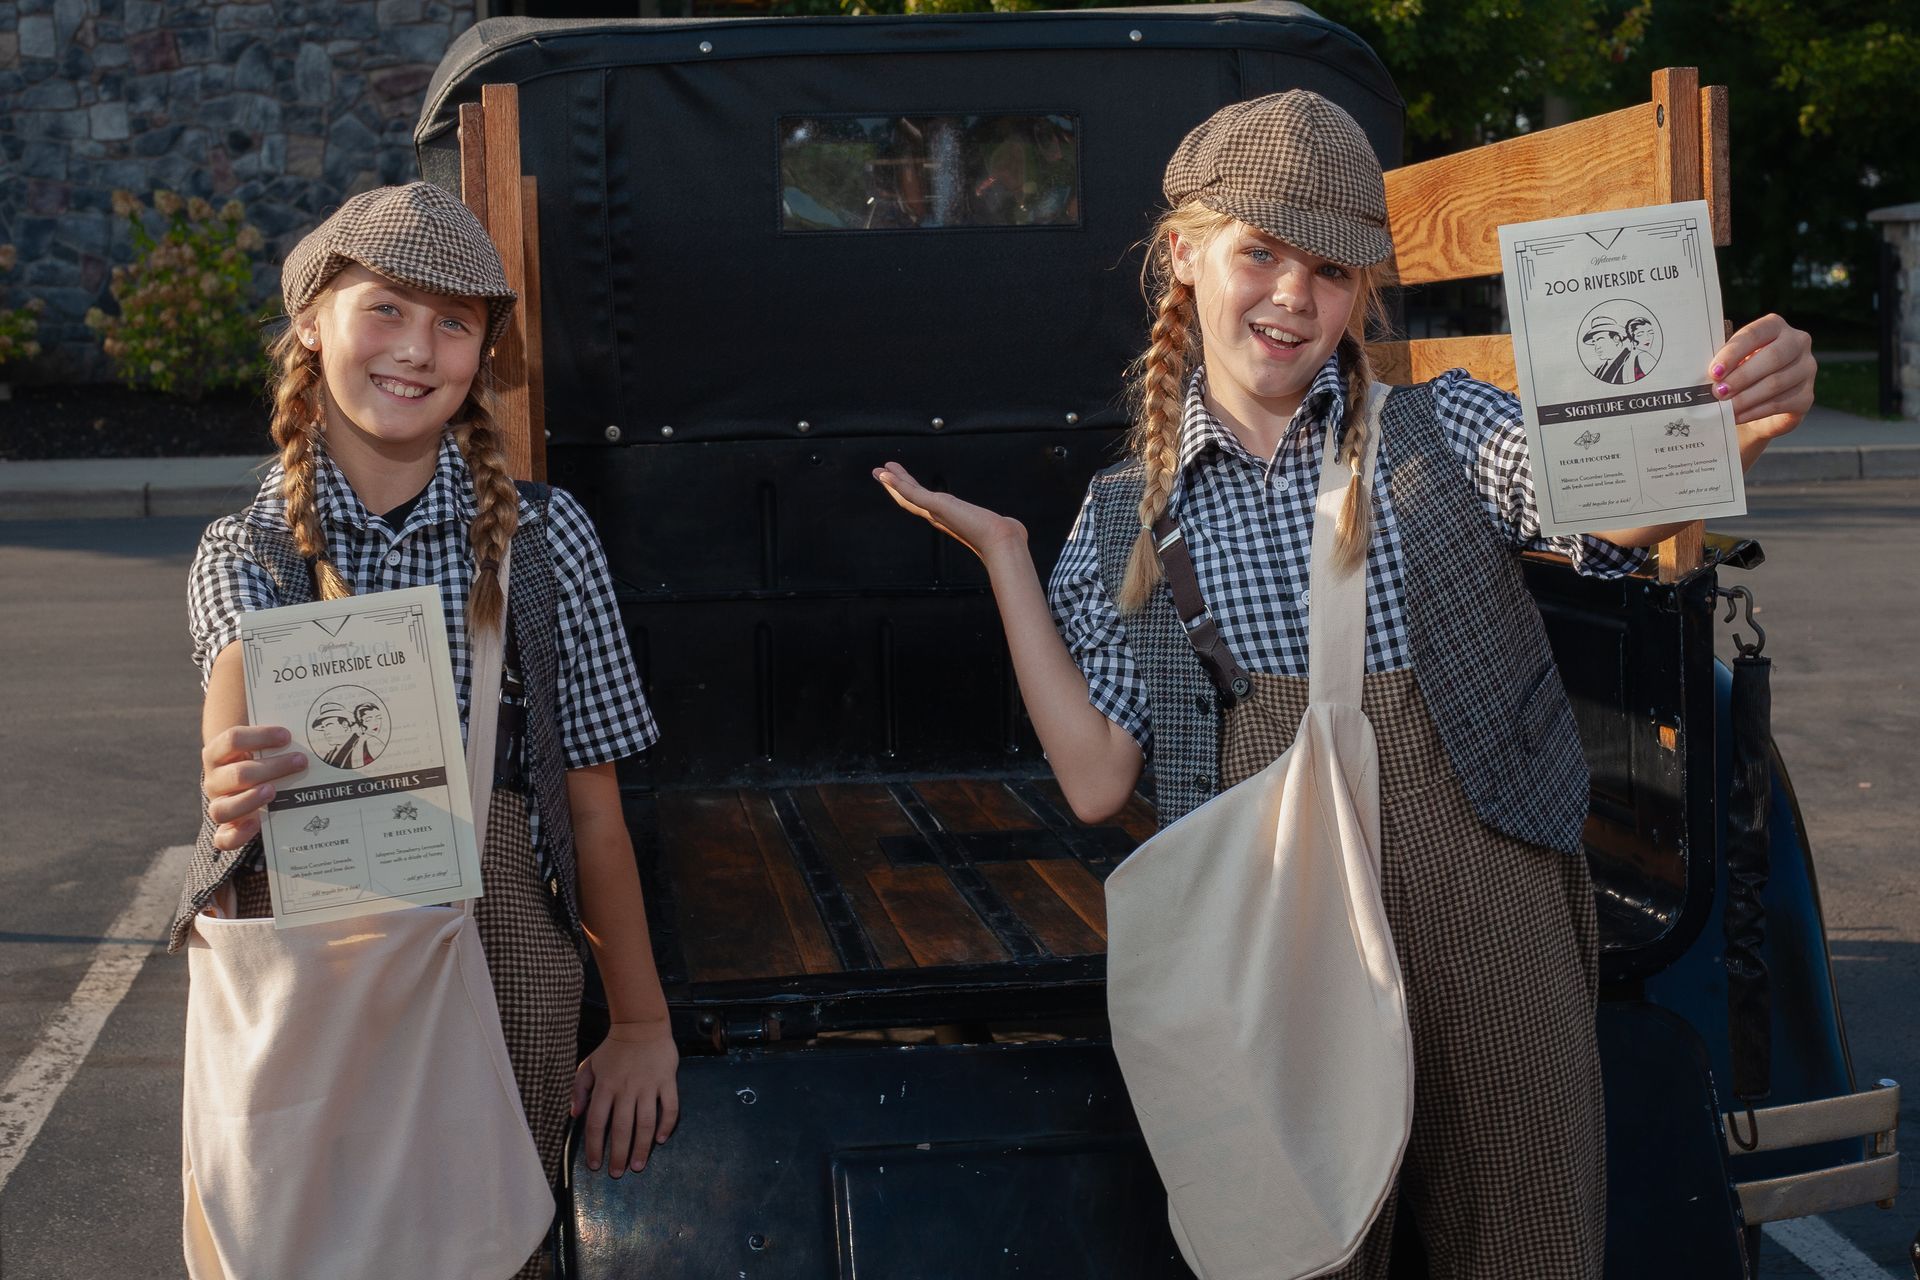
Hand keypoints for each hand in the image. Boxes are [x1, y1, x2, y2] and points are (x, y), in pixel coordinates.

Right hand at [201, 725, 307, 850]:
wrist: (244, 786)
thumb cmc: (259, 761)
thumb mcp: (262, 748)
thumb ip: (277, 741)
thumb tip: (312, 732)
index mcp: (218, 754)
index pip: (232, 739)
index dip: (260, 736)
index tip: (287, 735)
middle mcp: (214, 780)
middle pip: (237, 774)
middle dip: (272, 767)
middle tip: (301, 761)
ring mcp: (219, 805)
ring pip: (222, 809)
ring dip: (249, 800)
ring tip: (273, 791)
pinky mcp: (225, 830)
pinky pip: (223, 839)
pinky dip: (237, 835)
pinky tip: (256, 824)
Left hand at [573, 1018, 679, 1176]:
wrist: (642, 1025)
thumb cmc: (613, 1048)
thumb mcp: (589, 1065)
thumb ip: (579, 1089)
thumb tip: (574, 1115)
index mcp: (605, 1086)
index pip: (597, 1123)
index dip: (595, 1147)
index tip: (595, 1165)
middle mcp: (626, 1089)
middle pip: (621, 1128)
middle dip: (618, 1154)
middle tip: (617, 1173)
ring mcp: (648, 1086)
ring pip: (645, 1123)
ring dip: (642, 1147)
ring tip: (638, 1165)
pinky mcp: (667, 1081)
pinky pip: (670, 1107)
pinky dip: (666, 1125)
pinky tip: (661, 1140)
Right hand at [873, 462, 1027, 562]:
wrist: (1002, 542)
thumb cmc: (1004, 538)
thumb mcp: (1000, 526)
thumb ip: (1004, 525)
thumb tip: (1018, 529)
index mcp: (950, 518)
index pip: (924, 503)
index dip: (911, 493)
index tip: (902, 483)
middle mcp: (940, 516)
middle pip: (911, 499)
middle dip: (896, 486)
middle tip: (880, 474)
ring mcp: (936, 512)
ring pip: (908, 495)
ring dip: (892, 482)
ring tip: (877, 471)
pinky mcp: (936, 506)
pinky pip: (912, 493)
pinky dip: (897, 484)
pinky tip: (886, 475)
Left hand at [1712, 314, 1814, 445]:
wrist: (1757, 405)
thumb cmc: (1739, 375)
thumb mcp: (1731, 363)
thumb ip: (1724, 362)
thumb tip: (1709, 375)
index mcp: (1775, 326)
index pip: (1755, 334)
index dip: (1733, 352)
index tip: (1714, 371)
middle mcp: (1797, 343)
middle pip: (1773, 357)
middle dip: (1742, 376)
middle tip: (1718, 392)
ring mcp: (1806, 369)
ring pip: (1776, 383)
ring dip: (1746, 397)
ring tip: (1725, 407)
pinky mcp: (1807, 396)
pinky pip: (1780, 403)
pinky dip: (1755, 411)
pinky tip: (1737, 416)